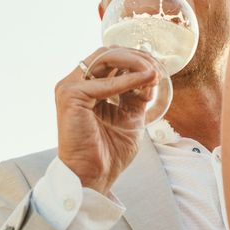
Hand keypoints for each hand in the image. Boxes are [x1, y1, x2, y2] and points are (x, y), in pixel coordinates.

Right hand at [55, 47, 158, 193]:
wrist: (95, 175)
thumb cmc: (109, 150)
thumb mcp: (130, 115)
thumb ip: (137, 94)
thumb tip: (152, 75)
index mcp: (87, 86)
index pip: (111, 59)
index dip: (136, 60)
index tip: (159, 69)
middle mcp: (76, 83)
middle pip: (108, 53)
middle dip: (137, 57)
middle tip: (158, 68)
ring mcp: (70, 88)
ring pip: (105, 58)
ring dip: (135, 63)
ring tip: (154, 73)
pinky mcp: (71, 96)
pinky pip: (105, 82)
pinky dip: (129, 80)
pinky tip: (146, 81)